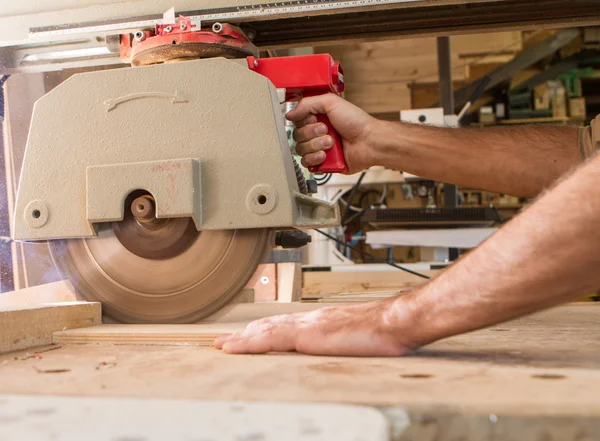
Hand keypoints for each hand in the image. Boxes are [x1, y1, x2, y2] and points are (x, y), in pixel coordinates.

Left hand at [214, 296, 420, 355]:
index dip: (263, 330)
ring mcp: (306, 325)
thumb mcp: (357, 335)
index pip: (284, 325)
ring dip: (242, 339)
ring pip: (264, 331)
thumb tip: (334, 347)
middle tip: (225, 341)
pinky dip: (249, 343)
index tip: (247, 335)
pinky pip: (270, 340)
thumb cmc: (382, 330)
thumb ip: (340, 339)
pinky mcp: (307, 335)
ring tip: (223, 346)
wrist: (393, 322)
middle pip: (269, 325)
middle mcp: (309, 319)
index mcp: (320, 321)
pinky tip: (234, 348)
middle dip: (246, 334)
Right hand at [286, 94, 379, 173]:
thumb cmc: (356, 122)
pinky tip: (325, 155)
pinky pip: (307, 163)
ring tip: (330, 143)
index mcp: (317, 118)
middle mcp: (316, 134)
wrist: (369, 141)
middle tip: (327, 131)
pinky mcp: (322, 163)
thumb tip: (289, 114)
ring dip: (315, 145)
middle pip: (296, 136)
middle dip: (311, 133)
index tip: (315, 119)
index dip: (303, 122)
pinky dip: (314, 158)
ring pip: (300, 150)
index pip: (296, 121)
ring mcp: (318, 149)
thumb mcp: (331, 102)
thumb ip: (307, 104)